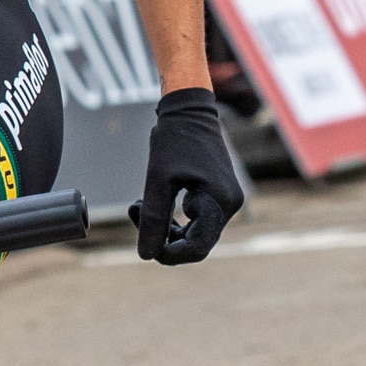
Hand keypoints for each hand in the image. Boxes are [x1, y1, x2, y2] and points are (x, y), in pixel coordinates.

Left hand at [130, 87, 243, 263]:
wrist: (188, 109)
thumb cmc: (173, 140)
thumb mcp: (158, 180)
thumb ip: (153, 219)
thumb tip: (146, 256)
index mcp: (219, 202)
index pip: (197, 247)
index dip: (169, 254)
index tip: (145, 246)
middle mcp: (230, 205)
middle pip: (196, 242)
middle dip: (165, 238)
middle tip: (136, 214)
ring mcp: (227, 200)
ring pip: (195, 233)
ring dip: (167, 228)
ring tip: (138, 206)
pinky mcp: (219, 195)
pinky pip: (197, 219)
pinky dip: (174, 217)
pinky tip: (154, 201)